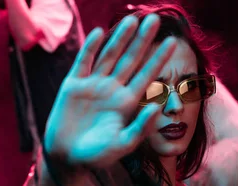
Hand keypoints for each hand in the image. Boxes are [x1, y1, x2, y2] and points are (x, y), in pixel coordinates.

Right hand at [43, 14, 177, 167]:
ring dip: (120, 38)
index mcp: (126, 102)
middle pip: (130, 59)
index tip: (172, 42)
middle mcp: (112, 89)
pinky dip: (91, 47)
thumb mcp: (122, 144)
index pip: (147, 75)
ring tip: (132, 19)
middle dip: (142, 40)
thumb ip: (140, 127)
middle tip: (154, 19)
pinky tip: (99, 32)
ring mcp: (93, 85)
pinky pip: (83, 62)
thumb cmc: (96, 155)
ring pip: (109, 56)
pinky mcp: (73, 85)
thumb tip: (157, 107)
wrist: (66, 158)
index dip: (158, 58)